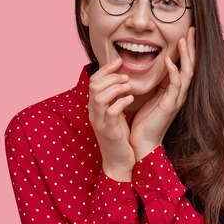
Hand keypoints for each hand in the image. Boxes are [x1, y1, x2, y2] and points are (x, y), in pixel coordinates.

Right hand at [87, 58, 135, 180]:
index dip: (105, 69)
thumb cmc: (119, 137)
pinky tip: (130, 99)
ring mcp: (99, 122)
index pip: (93, 81)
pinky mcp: (109, 131)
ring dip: (115, 87)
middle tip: (126, 77)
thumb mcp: (115, 114)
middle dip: (111, 76)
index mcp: (95, 107)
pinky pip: (111, 112)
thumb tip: (121, 79)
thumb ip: (114, 98)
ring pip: (99, 96)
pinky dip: (121, 102)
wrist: (119, 162)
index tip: (118, 61)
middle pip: (94, 85)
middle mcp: (93, 113)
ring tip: (129, 87)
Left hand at [130, 27, 195, 159]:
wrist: (143, 141)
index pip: (185, 65)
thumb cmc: (144, 120)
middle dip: (192, 47)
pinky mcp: (170, 105)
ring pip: (187, 73)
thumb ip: (155, 82)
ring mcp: (177, 99)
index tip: (187, 33)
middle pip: (191, 65)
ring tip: (183, 40)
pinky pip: (175, 85)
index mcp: (175, 90)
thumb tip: (151, 66)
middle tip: (192, 30)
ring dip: (186, 56)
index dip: (187, 49)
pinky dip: (173, 72)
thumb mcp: (150, 95)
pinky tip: (170, 61)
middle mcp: (180, 93)